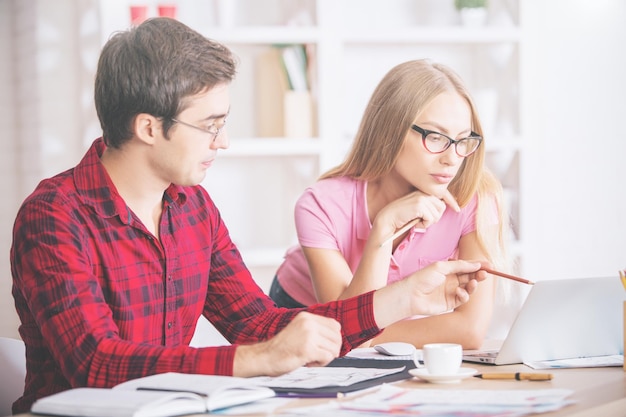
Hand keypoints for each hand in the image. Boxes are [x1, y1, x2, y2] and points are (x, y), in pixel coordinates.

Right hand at [233, 312, 341, 376]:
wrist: (264, 357)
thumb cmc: (281, 347)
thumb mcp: (299, 330)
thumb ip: (315, 329)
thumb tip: (336, 337)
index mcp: (307, 317)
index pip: (335, 325)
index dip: (333, 338)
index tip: (324, 346)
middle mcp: (308, 323)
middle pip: (337, 337)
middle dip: (331, 349)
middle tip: (318, 354)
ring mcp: (308, 335)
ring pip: (334, 348)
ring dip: (325, 357)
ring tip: (312, 358)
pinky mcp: (308, 349)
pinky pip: (328, 357)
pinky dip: (321, 363)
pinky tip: (309, 362)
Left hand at [372, 260, 486, 328]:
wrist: (412, 296)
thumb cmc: (422, 279)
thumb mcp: (441, 267)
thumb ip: (459, 266)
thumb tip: (475, 263)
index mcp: (448, 269)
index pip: (466, 266)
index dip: (478, 265)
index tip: (489, 265)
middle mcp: (451, 280)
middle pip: (470, 277)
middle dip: (479, 274)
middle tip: (486, 273)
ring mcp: (451, 291)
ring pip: (469, 288)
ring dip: (474, 285)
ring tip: (475, 282)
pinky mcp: (450, 303)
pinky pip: (463, 299)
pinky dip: (464, 295)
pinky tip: (459, 292)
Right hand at [375, 189, 459, 234]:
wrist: (387, 219)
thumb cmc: (402, 217)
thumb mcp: (417, 209)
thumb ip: (428, 206)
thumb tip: (444, 208)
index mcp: (422, 191)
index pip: (442, 193)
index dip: (451, 201)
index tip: (457, 208)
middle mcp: (423, 193)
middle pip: (442, 207)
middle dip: (435, 217)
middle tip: (423, 221)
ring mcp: (421, 198)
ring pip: (437, 214)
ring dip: (429, 222)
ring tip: (417, 222)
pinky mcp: (419, 205)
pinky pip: (431, 219)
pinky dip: (424, 225)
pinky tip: (415, 223)